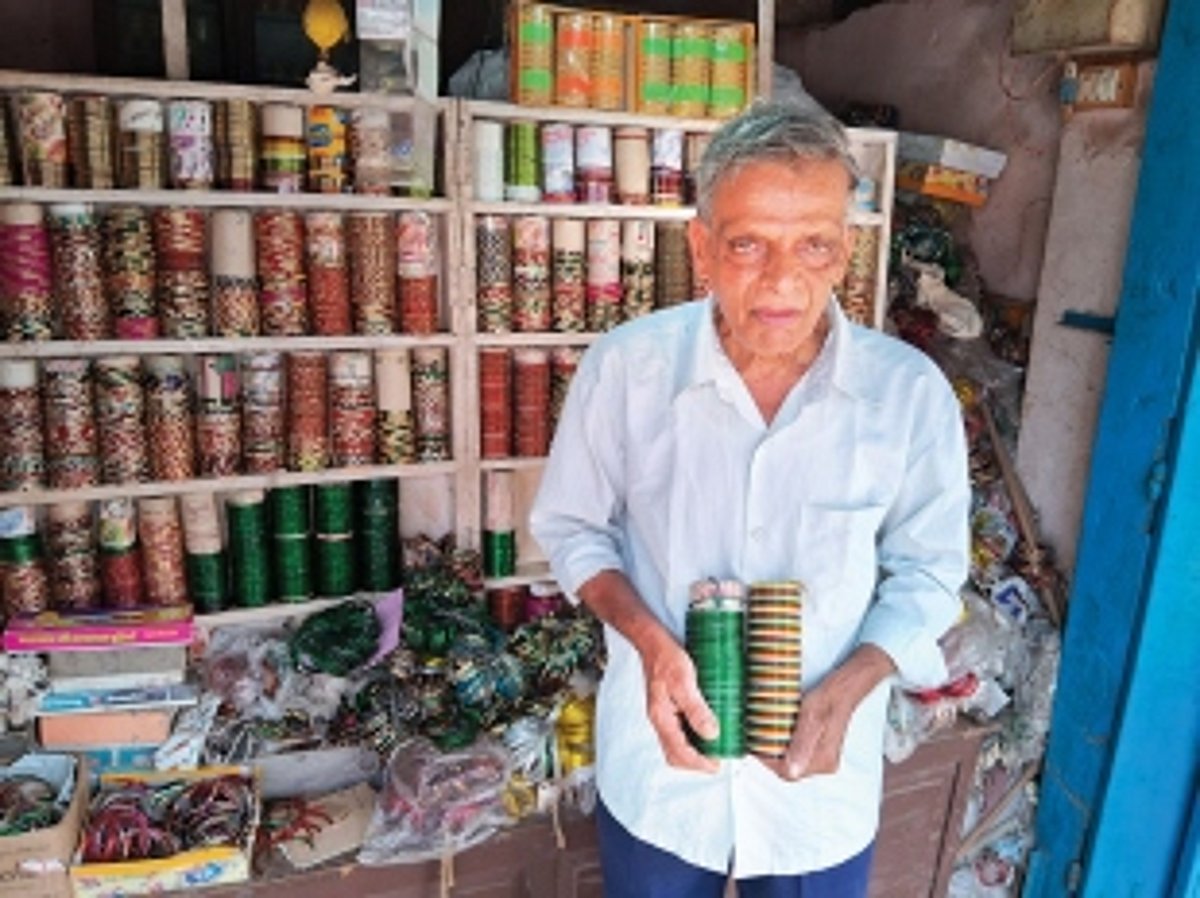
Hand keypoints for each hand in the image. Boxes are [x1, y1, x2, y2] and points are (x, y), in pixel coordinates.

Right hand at [640, 630, 719, 773]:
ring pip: (675, 745)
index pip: (679, 753)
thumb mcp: (684, 682)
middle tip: (716, 762)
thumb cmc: (666, 658)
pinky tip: (704, 729)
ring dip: (693, 752)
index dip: (699, 763)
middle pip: (674, 754)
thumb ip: (696, 709)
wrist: (652, 642)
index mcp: (661, 718)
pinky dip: (691, 738)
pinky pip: (678, 731)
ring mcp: (662, 714)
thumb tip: (711, 733)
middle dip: (695, 763)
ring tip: (713, 749)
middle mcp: (660, 720)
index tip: (716, 766)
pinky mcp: (667, 707)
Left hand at [757, 644, 895, 781]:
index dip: (767, 761)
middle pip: (789, 771)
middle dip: (772, 757)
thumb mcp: (811, 717)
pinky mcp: (821, 752)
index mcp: (823, 760)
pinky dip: (787, 747)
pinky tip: (784, 734)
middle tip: (760, 740)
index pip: (787, 772)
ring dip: (778, 752)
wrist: (842, 690)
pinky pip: (798, 756)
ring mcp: (824, 759)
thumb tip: (792, 769)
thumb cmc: (828, 698)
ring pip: (792, 764)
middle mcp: (825, 764)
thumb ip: (801, 744)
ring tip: (770, 735)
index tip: (755, 748)